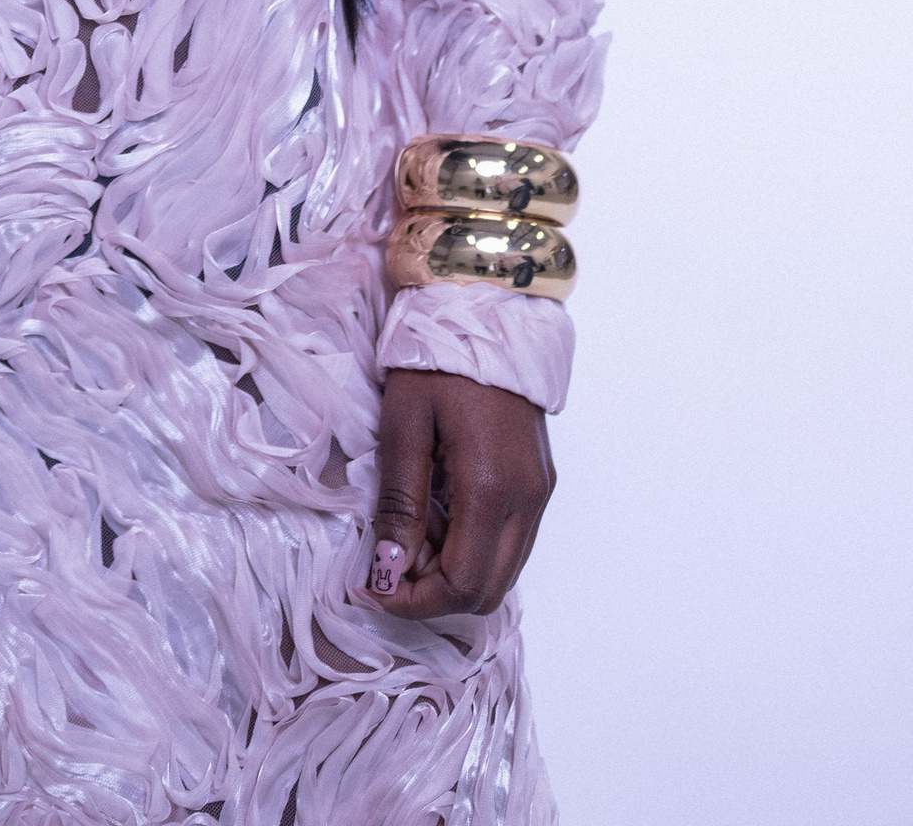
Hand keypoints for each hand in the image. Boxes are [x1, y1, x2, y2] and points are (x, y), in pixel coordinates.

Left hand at [364, 368, 554, 619]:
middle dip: (434, 595)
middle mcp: (527, 500)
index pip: (461, 585)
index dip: (414, 602)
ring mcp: (539, 492)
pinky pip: (511, 542)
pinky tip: (441, 516)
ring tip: (411, 534)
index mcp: (492, 488)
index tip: (373, 588)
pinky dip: (474, 549)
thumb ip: (400, 502)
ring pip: (503, 571)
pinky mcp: (540, 481)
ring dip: (455, 573)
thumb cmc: (436, 361)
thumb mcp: (404, 425)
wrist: (486, 310)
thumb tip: (392, 568)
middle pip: (488, 591)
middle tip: (389, 565)